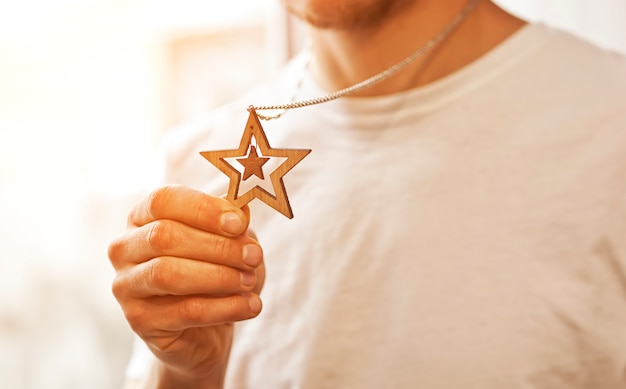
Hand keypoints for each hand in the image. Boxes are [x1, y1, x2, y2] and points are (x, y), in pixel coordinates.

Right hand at [108, 185, 264, 388]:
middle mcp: (125, 248)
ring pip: (169, 274)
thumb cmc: (215, 273)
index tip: (239, 223)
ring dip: (219, 276)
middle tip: (254, 256)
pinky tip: (250, 305)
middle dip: (218, 246)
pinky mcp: (140, 321)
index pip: (163, 200)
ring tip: (250, 281)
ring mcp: (127, 286)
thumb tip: (240, 210)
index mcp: (143, 216)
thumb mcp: (229, 241)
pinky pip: (185, 311)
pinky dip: (225, 308)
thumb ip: (232, 222)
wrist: (206, 329)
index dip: (203, 209)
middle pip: (165, 236)